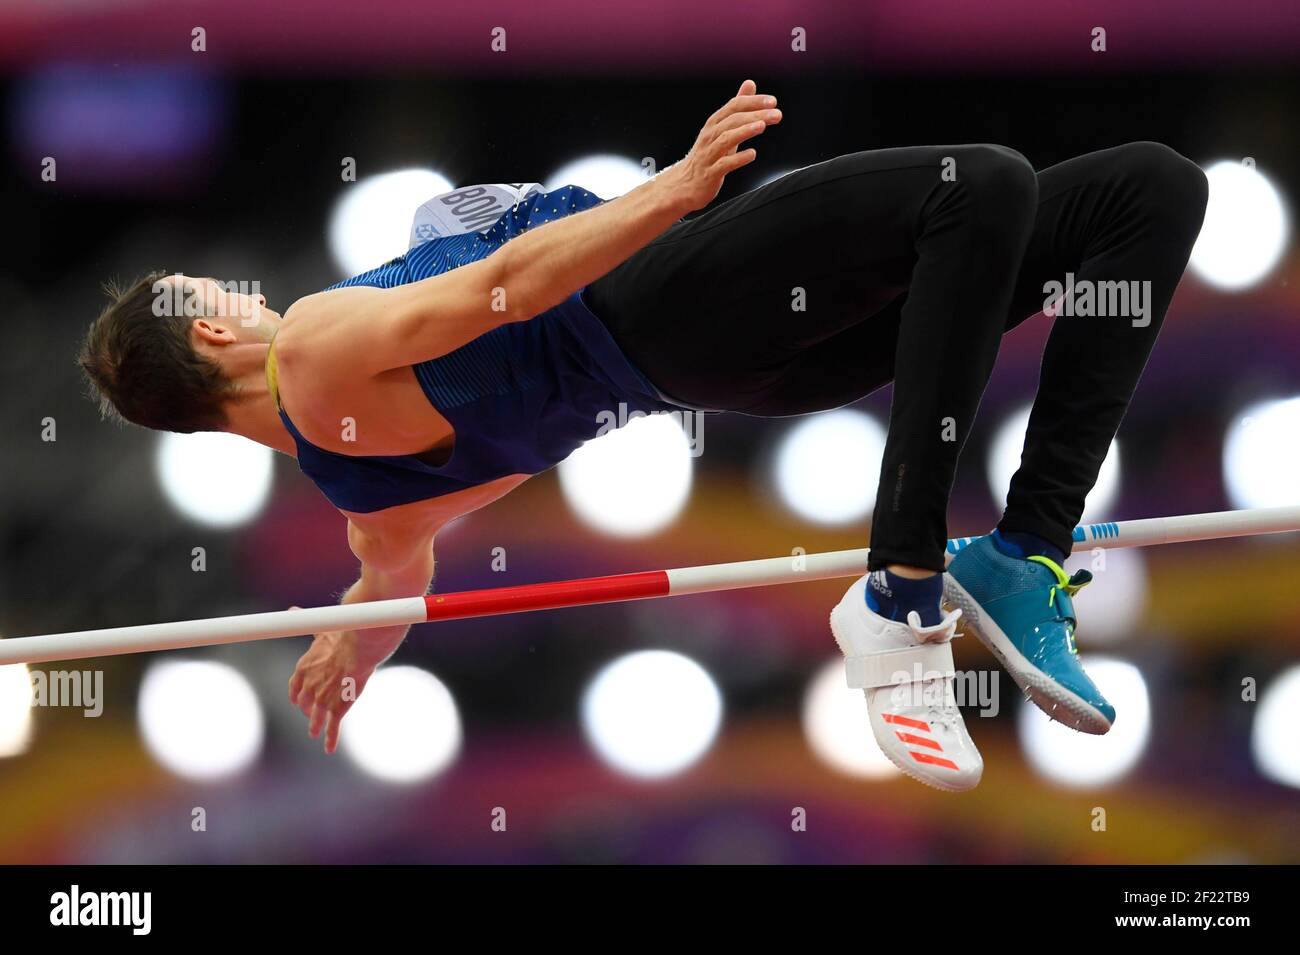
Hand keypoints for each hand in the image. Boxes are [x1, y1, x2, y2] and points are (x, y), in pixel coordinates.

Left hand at [287, 618, 379, 754]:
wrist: (358, 646)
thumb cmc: (341, 635)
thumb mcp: (319, 630)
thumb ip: (303, 623)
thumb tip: (292, 610)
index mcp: (303, 670)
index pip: (295, 687)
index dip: (298, 694)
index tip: (299, 699)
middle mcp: (309, 687)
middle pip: (305, 704)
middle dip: (307, 710)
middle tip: (311, 715)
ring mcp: (322, 699)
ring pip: (315, 718)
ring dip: (314, 726)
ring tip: (314, 733)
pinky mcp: (337, 708)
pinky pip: (332, 727)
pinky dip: (330, 739)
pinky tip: (328, 748)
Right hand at [666, 79, 781, 211]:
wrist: (685, 184)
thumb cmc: (707, 155)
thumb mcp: (722, 128)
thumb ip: (737, 108)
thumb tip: (750, 83)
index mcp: (714, 123)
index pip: (734, 106)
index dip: (753, 102)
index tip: (773, 101)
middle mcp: (710, 136)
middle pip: (733, 120)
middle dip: (755, 115)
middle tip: (776, 114)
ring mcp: (709, 154)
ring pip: (726, 139)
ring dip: (745, 131)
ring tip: (762, 126)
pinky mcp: (710, 173)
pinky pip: (724, 164)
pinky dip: (738, 158)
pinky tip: (752, 154)